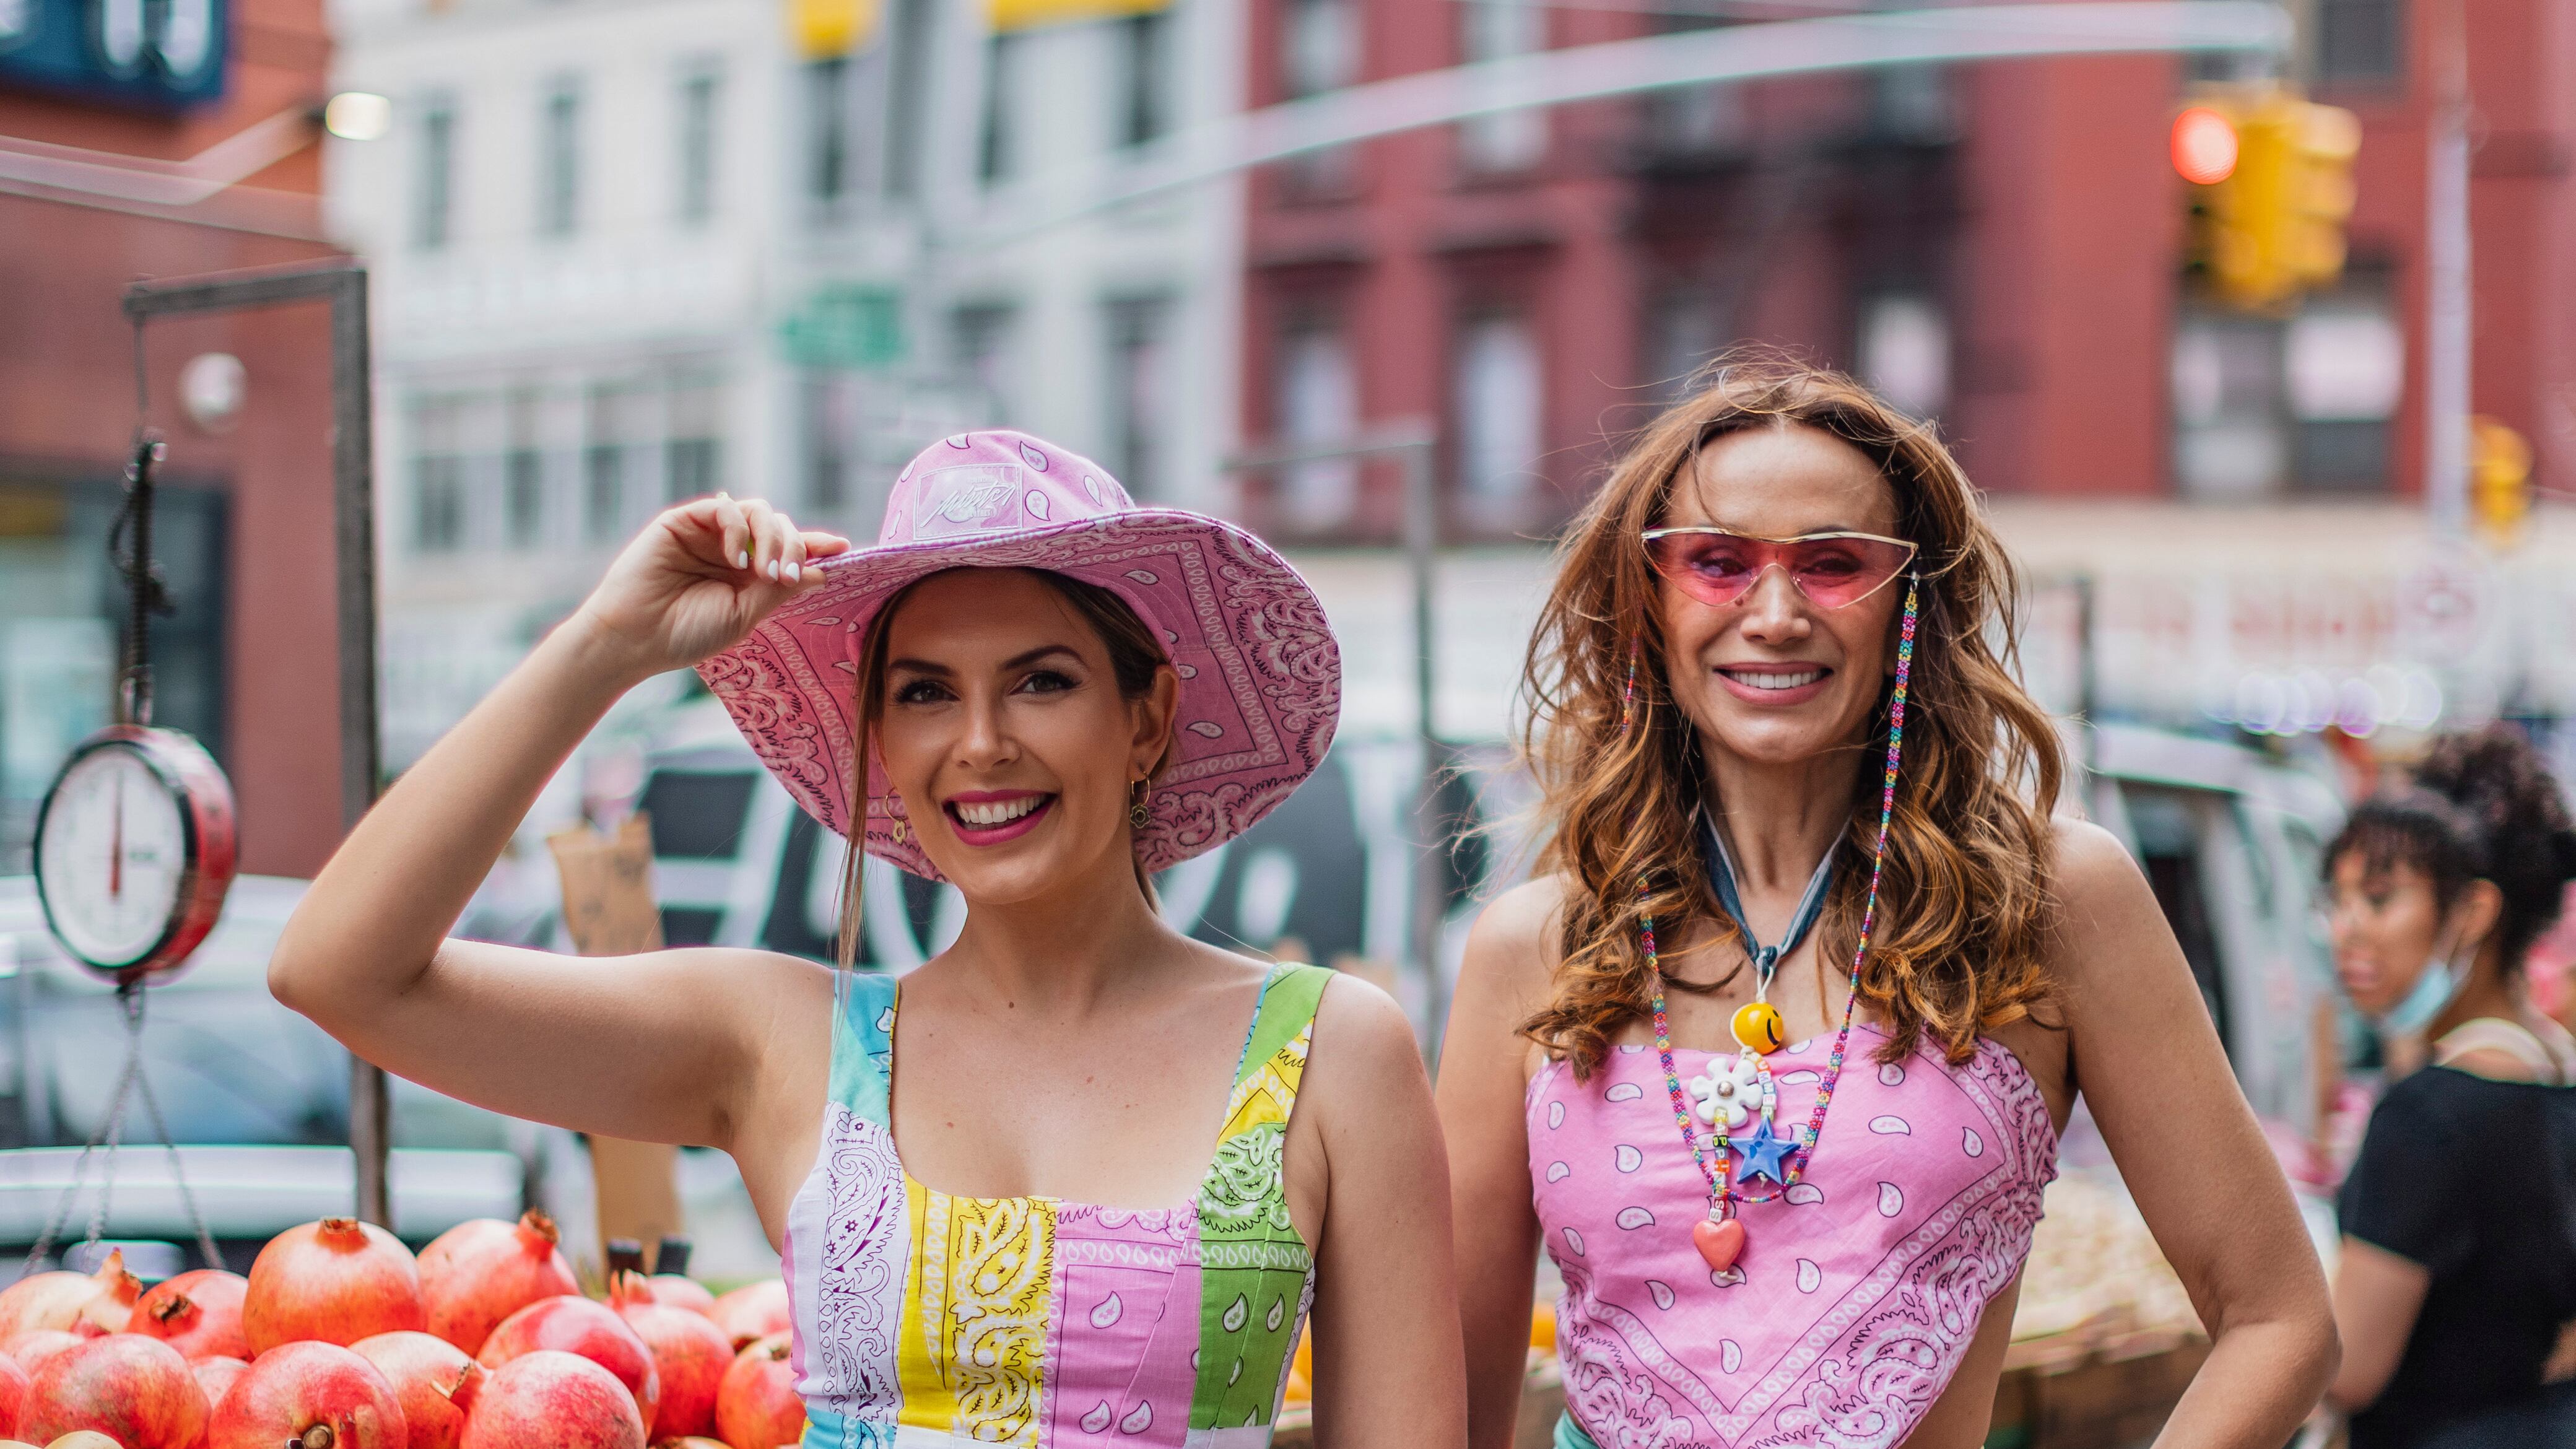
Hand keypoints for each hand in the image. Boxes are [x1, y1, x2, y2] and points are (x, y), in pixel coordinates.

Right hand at [570, 495, 852, 681]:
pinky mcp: (684, 522)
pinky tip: (735, 557)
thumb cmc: (686, 634)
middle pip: (780, 526)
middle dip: (793, 547)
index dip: (817, 545)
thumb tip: (822, 571)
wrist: (635, 639)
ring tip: (764, 572)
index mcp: (749, 573)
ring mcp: (709, 534)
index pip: (789, 550)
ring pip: (758, 512)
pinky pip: (723, 509)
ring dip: (771, 537)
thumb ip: (779, 590)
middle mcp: (732, 549)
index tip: (843, 548)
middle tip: (786, 577)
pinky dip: (737, 528)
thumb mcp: (744, 615)